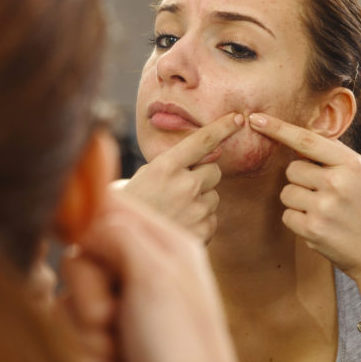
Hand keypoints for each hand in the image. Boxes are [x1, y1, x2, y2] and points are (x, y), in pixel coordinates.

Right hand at [61, 192, 244, 361]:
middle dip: (87, 291)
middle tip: (110, 318)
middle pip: (84, 252)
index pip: (113, 205)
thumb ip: (120, 234)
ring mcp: (127, 304)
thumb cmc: (181, 351)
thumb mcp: (155, 279)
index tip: (77, 243)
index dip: (88, 221)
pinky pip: (73, 327)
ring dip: (86, 330)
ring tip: (117, 352)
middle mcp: (145, 269)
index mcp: (165, 244)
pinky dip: (88, 351)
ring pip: (73, 293)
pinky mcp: (111, 337)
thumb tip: (88, 214)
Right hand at [113, 112, 243, 241]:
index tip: (237, 118)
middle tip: (182, 188)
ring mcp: (196, 210)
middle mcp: (184, 185)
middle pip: (214, 171)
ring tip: (176, 211)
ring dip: (200, 201)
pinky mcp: (203, 231)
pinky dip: (200, 222)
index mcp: (166, 167)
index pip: (202, 141)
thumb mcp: (144, 176)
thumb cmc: (132, 206)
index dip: (222, 127)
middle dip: (203, 177)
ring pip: (213, 196)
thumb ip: (172, 165)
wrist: (123, 243)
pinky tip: (179, 225)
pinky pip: (212, 219)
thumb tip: (202, 159)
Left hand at [248, 112, 360, 281]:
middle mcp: (338, 182)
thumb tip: (301, 137)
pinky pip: (287, 215)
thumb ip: (336, 156)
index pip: (306, 140)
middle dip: (301, 181)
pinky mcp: (312, 229)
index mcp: (352, 164)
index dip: (278, 128)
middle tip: (327, 196)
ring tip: (326, 212)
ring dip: (299, 202)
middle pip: (292, 169)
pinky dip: (299, 221)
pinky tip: (321, 227)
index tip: (256, 119)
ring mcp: (324, 206)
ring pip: (286, 192)